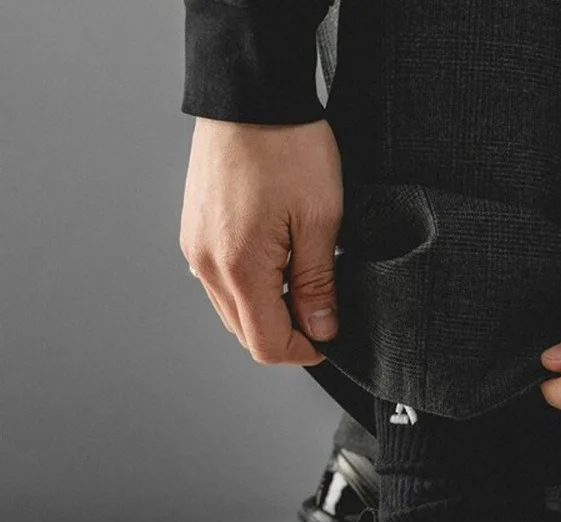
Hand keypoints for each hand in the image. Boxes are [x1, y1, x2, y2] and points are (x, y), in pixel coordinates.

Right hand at [180, 118, 342, 365]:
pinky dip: (250, 288)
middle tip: (322, 312)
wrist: (251, 93)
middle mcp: (206, 263)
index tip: (329, 340)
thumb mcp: (321, 222)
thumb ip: (318, 285)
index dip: (303, 352)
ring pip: (232, 309)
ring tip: (302, 283)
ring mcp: (195, 247)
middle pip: (245, 332)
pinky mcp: (194, 230)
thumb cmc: (289, 146)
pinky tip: (278, 265)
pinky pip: (221, 281)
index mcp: (238, 267)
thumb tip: (321, 329)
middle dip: (286, 333)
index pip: (265, 344)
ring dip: (268, 311)